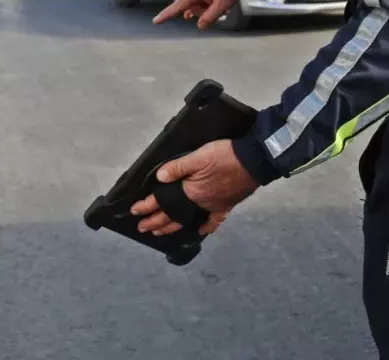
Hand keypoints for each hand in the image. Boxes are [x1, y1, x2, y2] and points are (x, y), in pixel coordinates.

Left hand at [130, 139, 258, 236]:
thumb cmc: (225, 156)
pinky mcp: (228, 205)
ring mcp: (214, 205)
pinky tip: (201, 231)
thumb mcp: (198, 156)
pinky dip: (207, 227)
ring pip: (190, 220)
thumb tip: (159, 178)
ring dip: (173, 227)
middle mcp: (200, 202)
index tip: (134, 211)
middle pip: (173, 216)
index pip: (164, 202)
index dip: (147, 206)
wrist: (254, 160)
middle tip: (142, 228)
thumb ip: (178, 168)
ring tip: (161, 232)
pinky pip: (214, 220)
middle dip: (156, 222)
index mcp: (191, 191)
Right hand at [153, 0, 244, 28]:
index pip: (179, 5)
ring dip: (206, 7)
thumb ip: (210, 16)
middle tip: (221, 9)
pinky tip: (203, 10)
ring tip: (222, 4)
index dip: (167, 14)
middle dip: (203, 12)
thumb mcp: (223, 4)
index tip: (156, 21)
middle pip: (191, 7)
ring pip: (196, 4)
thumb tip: (199, 26)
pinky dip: (202, 5)